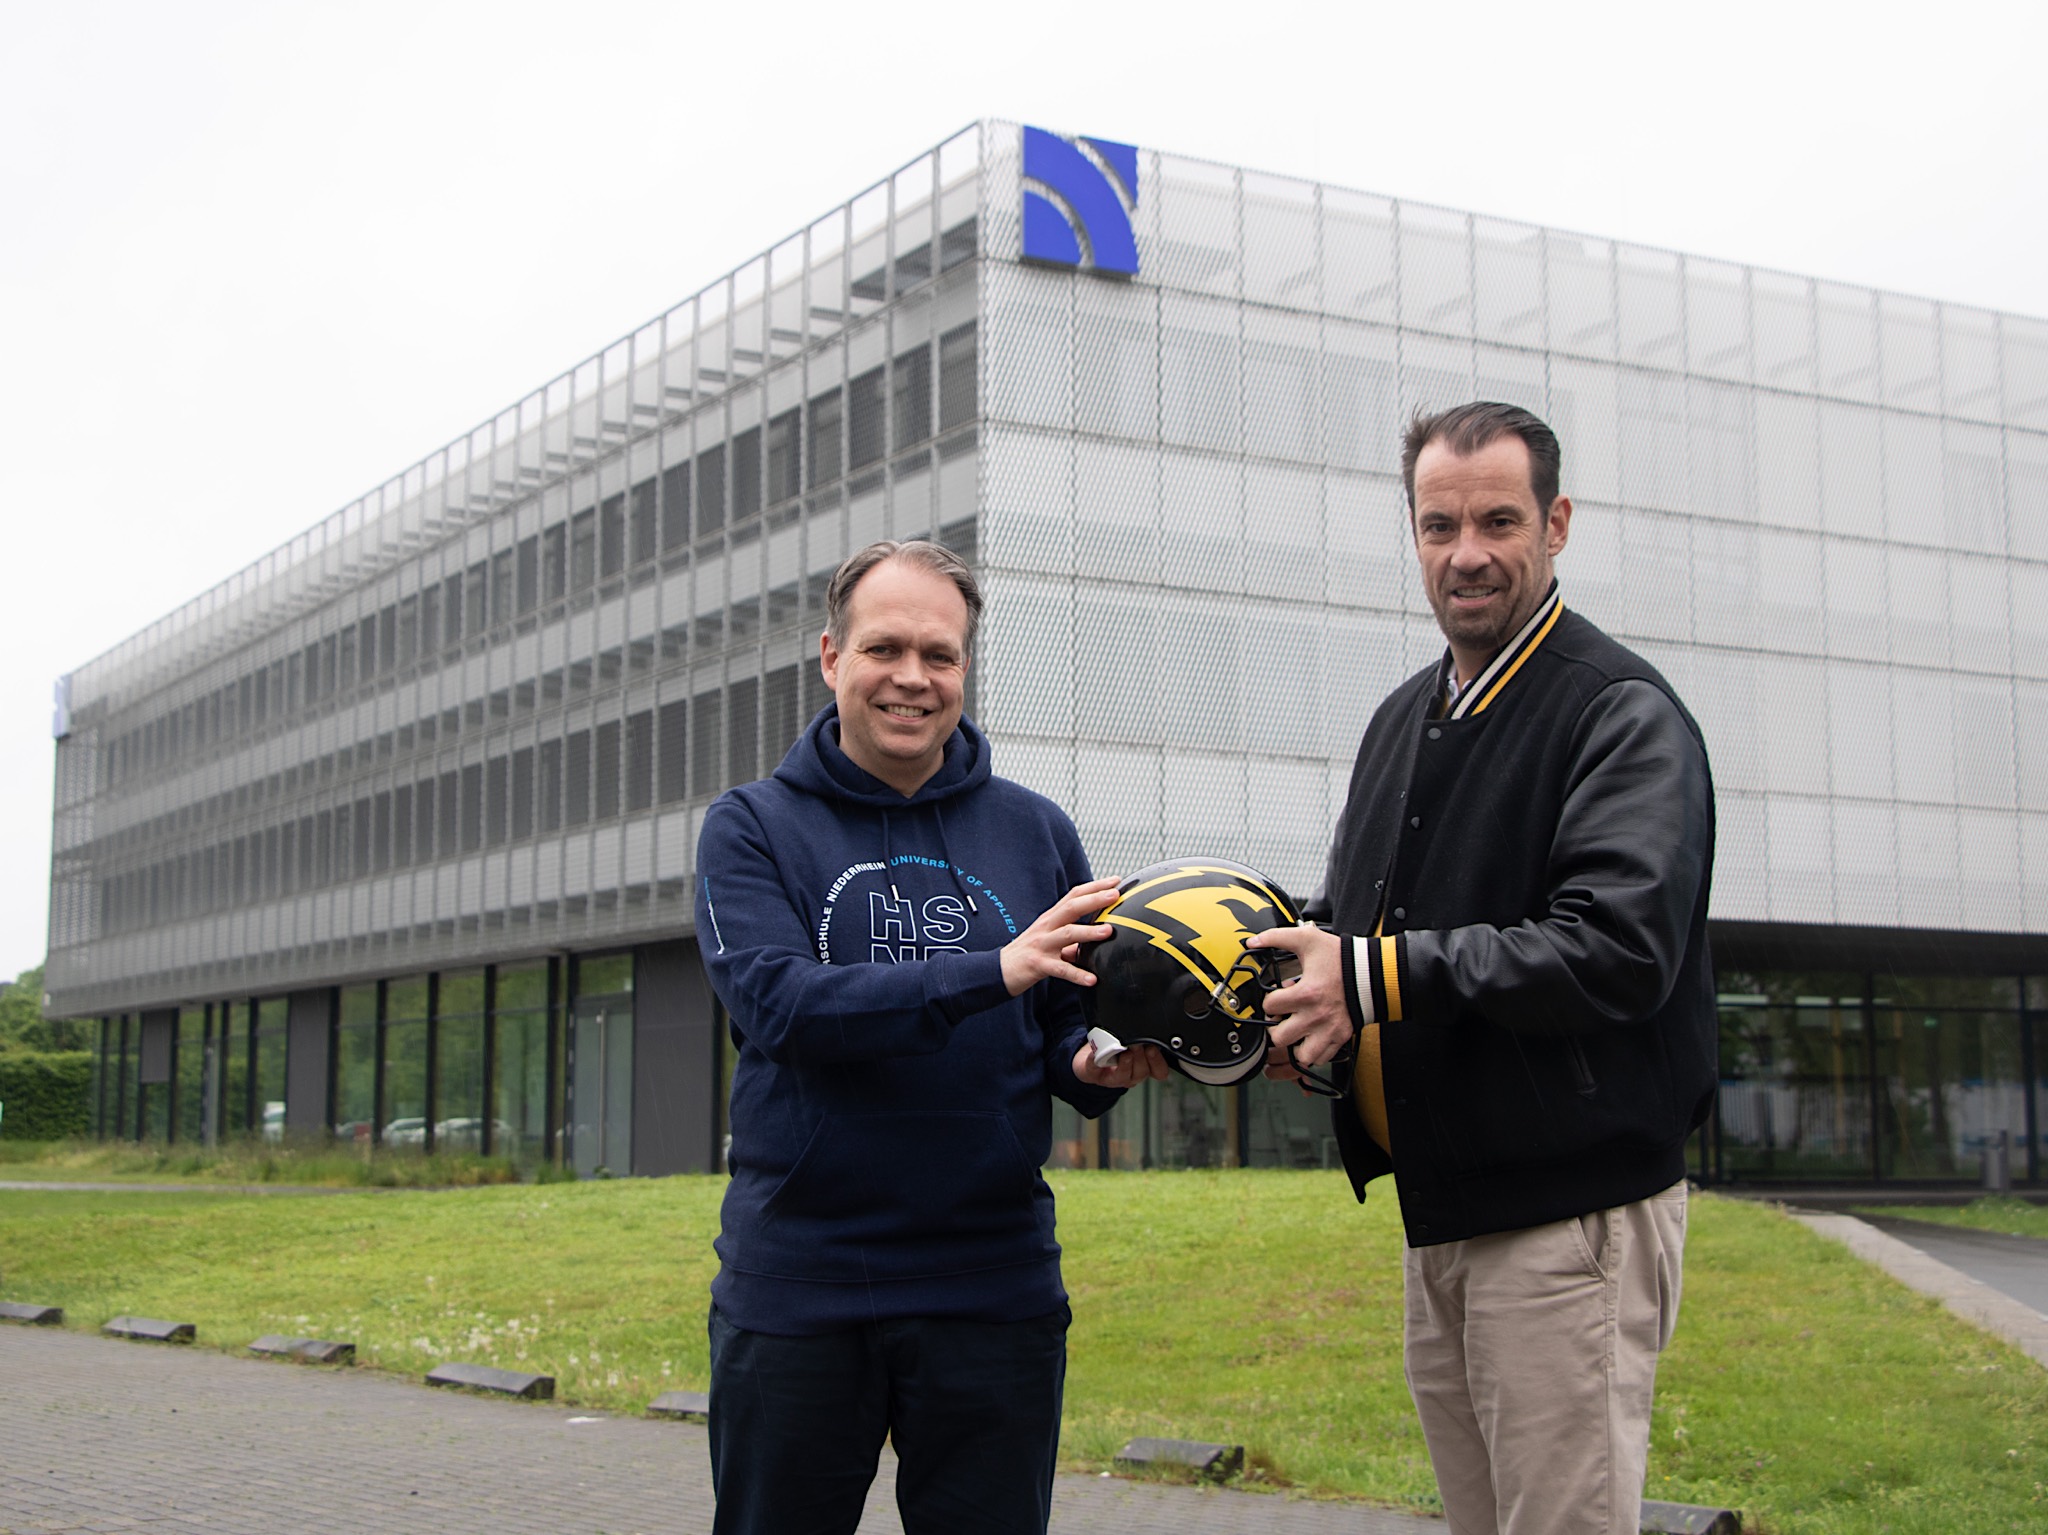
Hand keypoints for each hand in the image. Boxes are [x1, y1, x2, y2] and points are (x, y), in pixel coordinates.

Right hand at [1000, 876, 1121, 996]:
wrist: (999, 970)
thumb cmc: (1029, 952)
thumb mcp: (1050, 938)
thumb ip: (1072, 935)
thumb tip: (1098, 934)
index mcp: (1051, 918)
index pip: (1073, 896)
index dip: (1094, 886)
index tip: (1115, 881)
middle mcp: (1046, 927)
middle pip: (1071, 907)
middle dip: (1094, 899)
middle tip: (1115, 894)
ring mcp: (1041, 945)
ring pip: (1066, 934)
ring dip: (1088, 931)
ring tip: (1108, 931)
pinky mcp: (1038, 965)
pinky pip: (1060, 969)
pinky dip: (1077, 974)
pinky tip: (1092, 979)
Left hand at [1072, 1038, 1169, 1087]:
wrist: (1093, 1058)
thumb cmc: (1117, 1049)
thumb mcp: (1135, 1042)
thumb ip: (1144, 1037)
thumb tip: (1150, 1025)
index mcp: (1143, 1068)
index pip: (1159, 1071)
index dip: (1158, 1061)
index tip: (1153, 1047)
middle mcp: (1131, 1076)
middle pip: (1142, 1072)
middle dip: (1140, 1057)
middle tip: (1137, 1044)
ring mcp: (1112, 1078)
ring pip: (1123, 1076)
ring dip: (1124, 1063)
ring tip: (1123, 1050)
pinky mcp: (1094, 1075)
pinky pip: (1095, 1070)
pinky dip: (1095, 1061)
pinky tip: (1095, 1053)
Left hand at [1245, 924, 1354, 1081]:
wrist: (1373, 972)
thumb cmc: (1342, 958)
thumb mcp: (1308, 938)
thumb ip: (1277, 937)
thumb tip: (1253, 942)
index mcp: (1306, 994)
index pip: (1270, 1007)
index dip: (1268, 1001)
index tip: (1276, 998)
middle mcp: (1316, 1016)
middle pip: (1280, 1037)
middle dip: (1276, 1028)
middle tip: (1280, 1020)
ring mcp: (1329, 1030)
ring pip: (1301, 1056)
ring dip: (1294, 1046)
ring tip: (1294, 1033)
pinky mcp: (1341, 1037)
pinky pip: (1322, 1059)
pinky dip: (1313, 1053)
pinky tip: (1310, 1038)